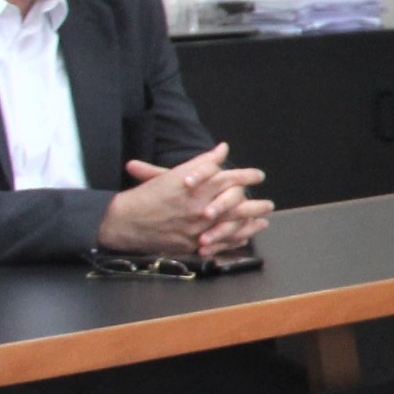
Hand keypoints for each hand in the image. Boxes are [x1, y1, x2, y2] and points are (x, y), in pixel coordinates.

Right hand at [100, 144, 268, 255]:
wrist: (125, 222)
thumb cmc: (148, 196)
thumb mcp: (174, 174)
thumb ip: (202, 162)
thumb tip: (223, 148)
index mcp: (197, 187)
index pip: (231, 178)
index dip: (249, 176)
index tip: (259, 176)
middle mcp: (201, 207)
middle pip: (239, 204)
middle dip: (257, 204)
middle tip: (269, 203)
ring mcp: (198, 228)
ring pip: (234, 225)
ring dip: (252, 222)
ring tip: (264, 219)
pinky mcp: (193, 245)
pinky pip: (222, 243)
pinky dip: (237, 238)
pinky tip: (247, 235)